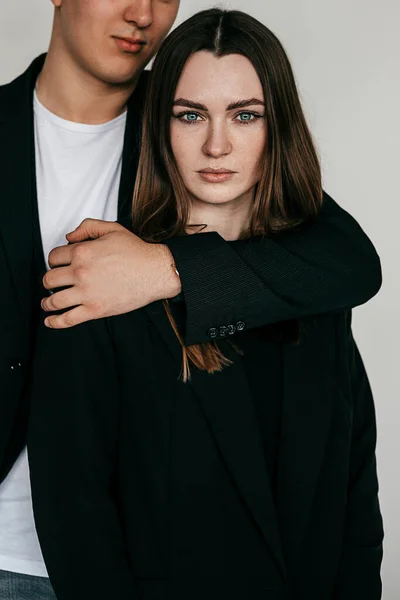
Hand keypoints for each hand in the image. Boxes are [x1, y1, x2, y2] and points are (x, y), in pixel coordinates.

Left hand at [41, 219, 180, 327]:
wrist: (156, 271)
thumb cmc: (137, 251)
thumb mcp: (112, 229)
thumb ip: (87, 227)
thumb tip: (69, 237)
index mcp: (82, 252)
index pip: (54, 257)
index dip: (54, 261)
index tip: (58, 266)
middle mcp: (80, 272)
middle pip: (49, 279)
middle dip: (49, 281)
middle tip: (53, 283)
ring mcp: (86, 293)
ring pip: (54, 300)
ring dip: (47, 302)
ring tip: (47, 302)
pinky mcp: (95, 310)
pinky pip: (68, 319)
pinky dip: (55, 322)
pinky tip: (50, 321)